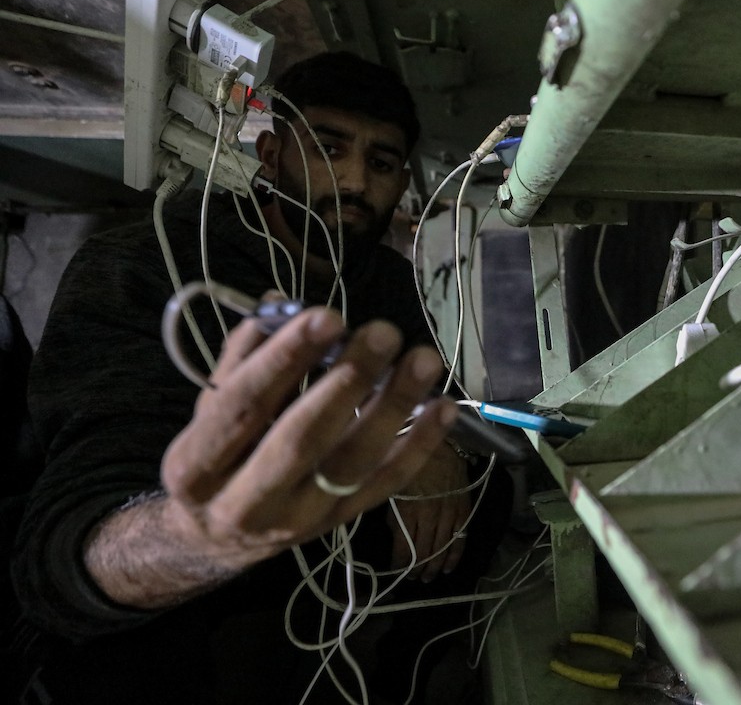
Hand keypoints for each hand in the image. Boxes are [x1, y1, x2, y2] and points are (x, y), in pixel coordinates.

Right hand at [85, 307, 457, 608]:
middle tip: (383, 333)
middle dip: (346, 383)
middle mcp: (244, 503)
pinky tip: (443, 406)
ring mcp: (298, 520)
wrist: (215, 538)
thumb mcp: (209, 409)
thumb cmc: (217, 455)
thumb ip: (243, 356)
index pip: (242, 407)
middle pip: (301, 440)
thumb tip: (280, 302)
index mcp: (196, 467)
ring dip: (393, 409)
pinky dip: (419, 445)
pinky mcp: (339, 524)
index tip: (326, 317)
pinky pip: (386, 485)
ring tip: (422, 361)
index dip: (283, 360)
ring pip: (352, 465)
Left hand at [388, 442, 470, 581]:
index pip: (404, 550)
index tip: (396, 572)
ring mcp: (449, 514)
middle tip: (413, 579)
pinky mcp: (463, 509)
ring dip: (434, 566)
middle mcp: (430, 517)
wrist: (442, 440)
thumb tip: (395, 536)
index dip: (400, 565)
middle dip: (417, 569)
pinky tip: (449, 567)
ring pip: (442, 548)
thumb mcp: (392, 486)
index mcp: (408, 512)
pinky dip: (455, 555)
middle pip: (424, 553)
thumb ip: (393, 513)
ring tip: (428, 578)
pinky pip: (461, 537)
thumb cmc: (410, 457)